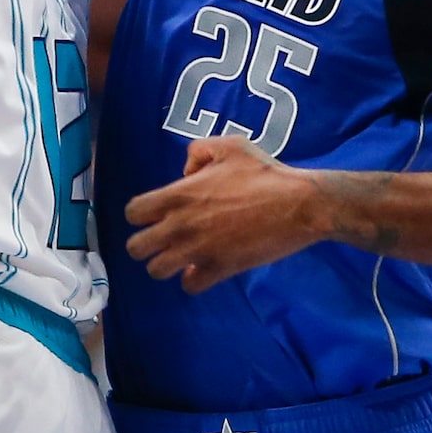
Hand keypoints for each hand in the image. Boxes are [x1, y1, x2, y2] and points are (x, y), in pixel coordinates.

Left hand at [123, 135, 327, 293]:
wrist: (299, 205)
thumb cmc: (264, 173)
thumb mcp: (229, 146)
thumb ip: (198, 152)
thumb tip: (186, 172)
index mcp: (178, 195)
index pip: (133, 212)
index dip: (141, 215)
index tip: (156, 215)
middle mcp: (180, 225)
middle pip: (136, 248)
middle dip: (145, 244)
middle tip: (164, 239)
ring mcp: (198, 250)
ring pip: (157, 271)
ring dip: (167, 264)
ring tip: (182, 256)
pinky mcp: (219, 269)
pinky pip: (190, 286)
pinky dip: (193, 279)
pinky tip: (203, 267)